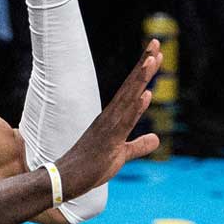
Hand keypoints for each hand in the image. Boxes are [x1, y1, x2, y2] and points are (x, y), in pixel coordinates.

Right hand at [54, 40, 160, 194]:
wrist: (66, 179)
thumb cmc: (90, 167)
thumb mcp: (122, 156)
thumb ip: (139, 146)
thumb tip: (156, 138)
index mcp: (114, 118)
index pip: (132, 90)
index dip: (143, 72)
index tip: (154, 53)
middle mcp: (110, 117)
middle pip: (131, 86)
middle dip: (144, 65)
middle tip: (156, 43)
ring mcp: (108, 127)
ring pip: (129, 98)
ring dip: (140, 79)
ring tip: (152, 60)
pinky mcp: (108, 141)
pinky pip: (124, 122)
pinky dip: (135, 108)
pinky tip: (145, 94)